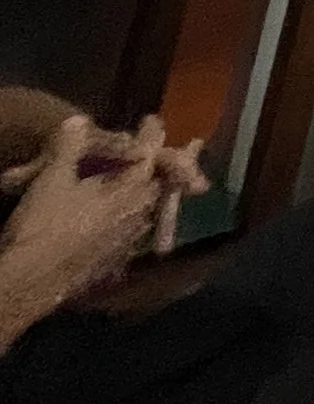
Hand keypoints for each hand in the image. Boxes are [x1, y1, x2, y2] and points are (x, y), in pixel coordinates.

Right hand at [3, 115, 204, 256]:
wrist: (29, 283)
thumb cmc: (43, 226)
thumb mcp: (51, 180)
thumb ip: (69, 147)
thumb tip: (79, 120)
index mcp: (131, 189)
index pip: (151, 154)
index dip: (151, 134)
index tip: (153, 119)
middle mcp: (140, 214)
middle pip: (163, 182)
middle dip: (178, 162)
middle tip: (193, 146)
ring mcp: (131, 241)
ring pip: (154, 209)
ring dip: (161, 192)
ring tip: (176, 183)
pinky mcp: (116, 262)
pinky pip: (137, 234)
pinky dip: (142, 219)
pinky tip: (137, 221)